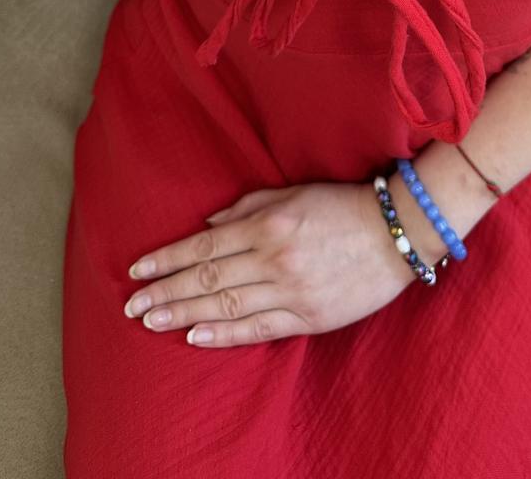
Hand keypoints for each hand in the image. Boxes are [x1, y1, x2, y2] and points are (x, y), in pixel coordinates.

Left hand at [122, 181, 419, 347]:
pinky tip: (196, 337)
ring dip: (184, 316)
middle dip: (165, 292)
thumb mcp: (295, 192)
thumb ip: (250, 206)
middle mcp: (274, 258)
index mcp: (269, 224)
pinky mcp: (310, 316)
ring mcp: (292, 290)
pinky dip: (225, 335)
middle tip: (131, 305)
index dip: (167, 259)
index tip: (137, 271)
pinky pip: (259, 328)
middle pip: (207, 280)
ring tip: (152, 322)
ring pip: (226, 307)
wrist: (399, 231)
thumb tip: (208, 226)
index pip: (204, 246)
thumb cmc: (343, 204)